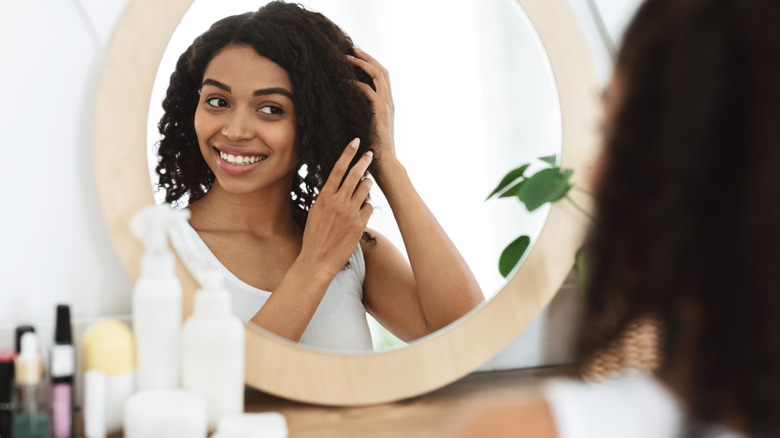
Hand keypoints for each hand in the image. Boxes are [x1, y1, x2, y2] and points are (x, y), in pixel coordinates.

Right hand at [299, 138, 373, 276]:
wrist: (318, 260)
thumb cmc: (314, 237)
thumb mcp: (315, 213)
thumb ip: (326, 198)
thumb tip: (334, 185)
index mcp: (324, 197)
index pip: (338, 169)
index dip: (347, 154)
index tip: (355, 142)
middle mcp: (338, 202)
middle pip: (354, 175)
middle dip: (364, 161)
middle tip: (371, 153)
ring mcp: (350, 213)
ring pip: (365, 189)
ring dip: (367, 183)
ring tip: (367, 182)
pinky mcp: (359, 224)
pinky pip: (368, 207)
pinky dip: (366, 206)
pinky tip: (361, 211)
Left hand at [347, 47, 395, 170]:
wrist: (385, 163)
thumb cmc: (374, 150)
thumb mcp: (368, 128)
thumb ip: (362, 115)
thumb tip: (347, 108)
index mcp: (388, 104)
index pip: (382, 77)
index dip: (371, 64)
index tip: (357, 56)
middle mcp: (389, 102)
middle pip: (382, 71)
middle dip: (367, 58)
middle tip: (351, 50)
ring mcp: (386, 105)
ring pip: (377, 75)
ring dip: (362, 64)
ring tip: (347, 57)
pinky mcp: (380, 111)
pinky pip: (367, 90)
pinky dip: (356, 83)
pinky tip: (344, 81)